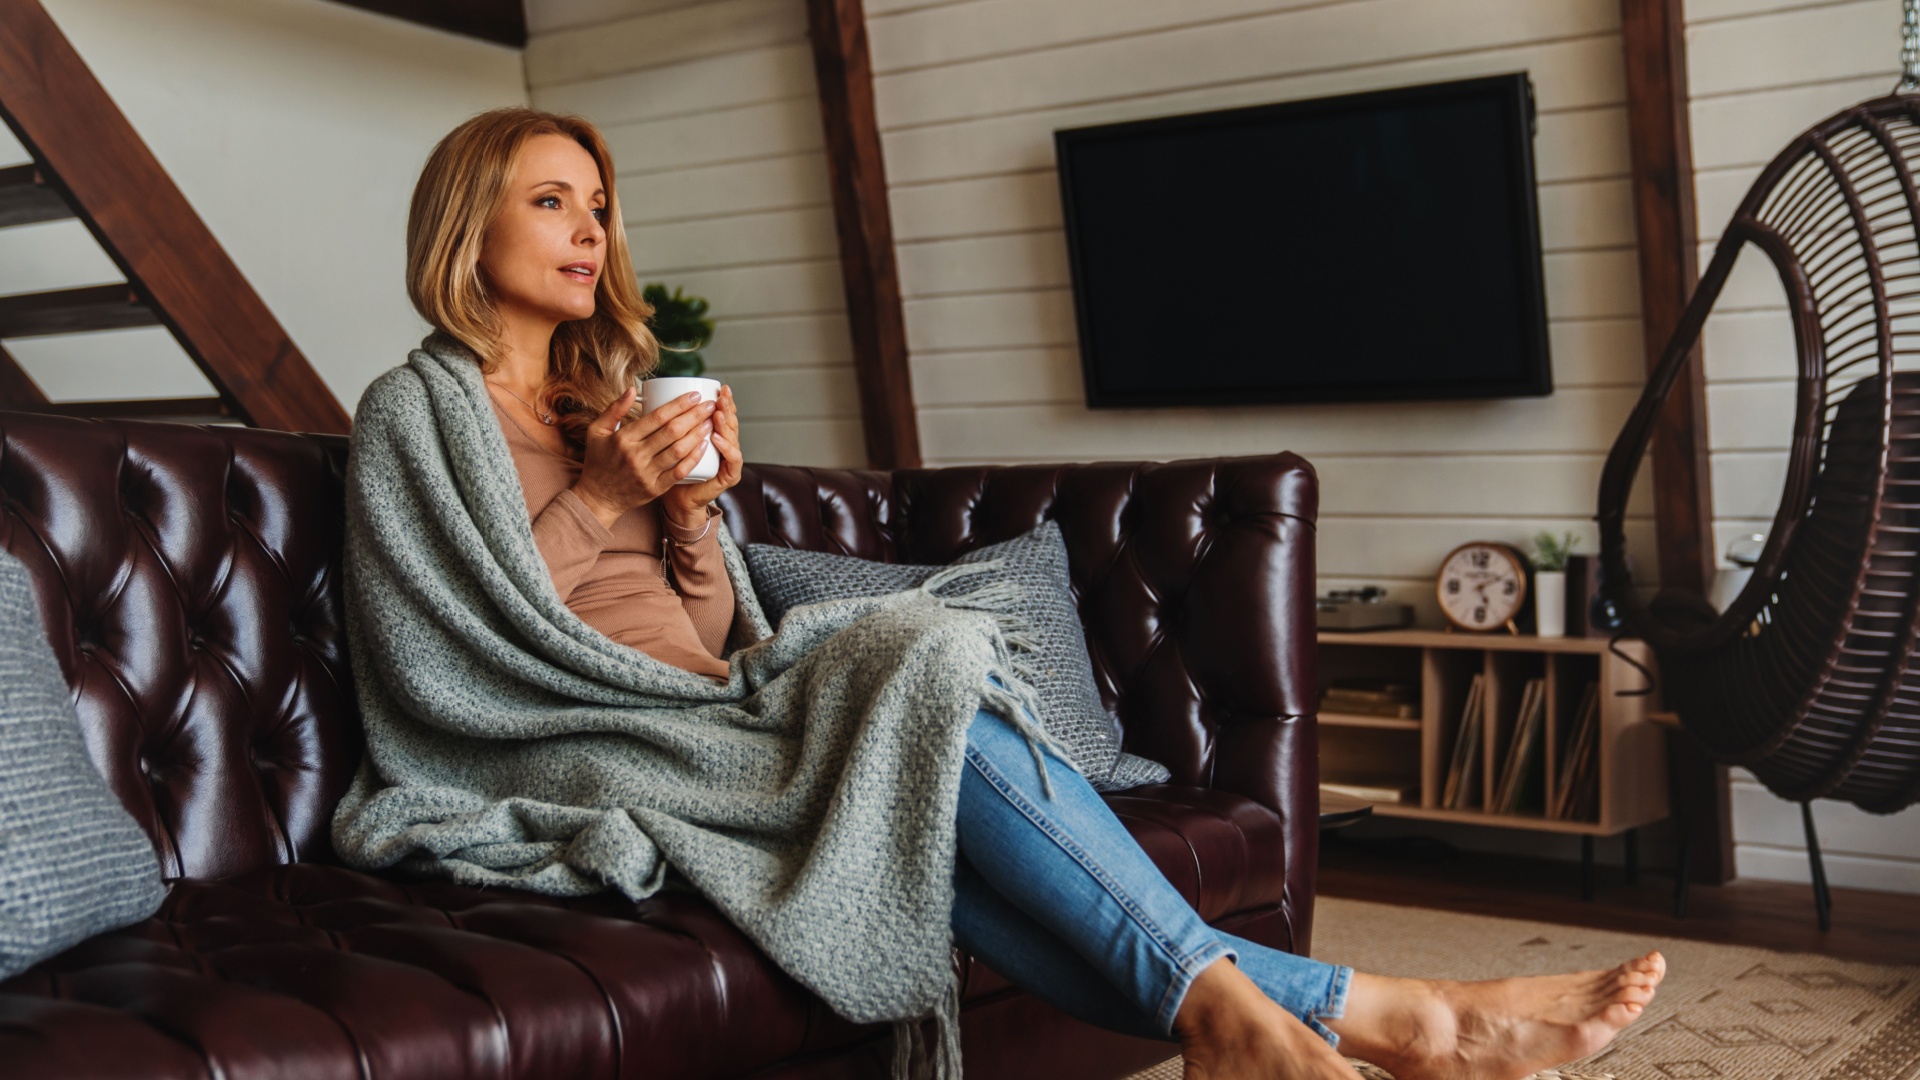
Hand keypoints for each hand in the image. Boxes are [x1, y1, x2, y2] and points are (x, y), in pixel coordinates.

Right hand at [570, 386, 716, 530]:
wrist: (597, 498)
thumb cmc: (598, 461)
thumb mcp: (597, 431)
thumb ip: (614, 409)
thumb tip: (632, 388)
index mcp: (623, 438)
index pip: (657, 417)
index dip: (679, 405)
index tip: (695, 395)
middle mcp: (636, 456)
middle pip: (672, 432)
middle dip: (695, 416)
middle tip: (710, 406)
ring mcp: (646, 474)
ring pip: (678, 451)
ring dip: (698, 435)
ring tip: (711, 422)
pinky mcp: (655, 488)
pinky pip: (679, 472)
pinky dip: (693, 458)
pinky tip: (704, 446)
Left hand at [659, 384, 741, 528]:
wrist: (677, 499)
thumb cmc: (669, 469)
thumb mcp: (668, 441)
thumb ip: (665, 421)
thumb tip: (650, 393)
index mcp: (715, 434)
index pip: (725, 414)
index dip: (725, 401)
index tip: (720, 387)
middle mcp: (726, 446)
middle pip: (731, 422)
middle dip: (728, 408)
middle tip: (721, 397)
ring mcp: (729, 461)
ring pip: (733, 438)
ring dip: (726, 424)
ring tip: (717, 413)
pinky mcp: (729, 476)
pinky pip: (733, 461)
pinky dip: (727, 449)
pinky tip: (716, 439)